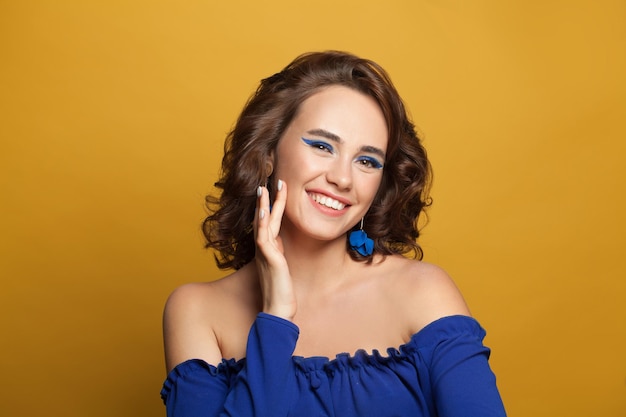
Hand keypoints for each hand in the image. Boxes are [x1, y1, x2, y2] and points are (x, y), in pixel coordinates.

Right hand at [254, 180, 296, 320]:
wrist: (278, 310)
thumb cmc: (280, 292)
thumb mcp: (280, 266)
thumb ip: (278, 252)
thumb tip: (279, 241)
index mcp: (267, 249)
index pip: (267, 223)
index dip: (269, 206)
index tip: (273, 190)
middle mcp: (263, 249)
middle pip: (263, 219)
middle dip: (266, 200)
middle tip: (268, 182)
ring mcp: (265, 253)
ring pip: (263, 225)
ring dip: (263, 206)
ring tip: (264, 189)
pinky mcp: (269, 260)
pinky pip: (264, 238)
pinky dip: (263, 224)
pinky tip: (264, 212)